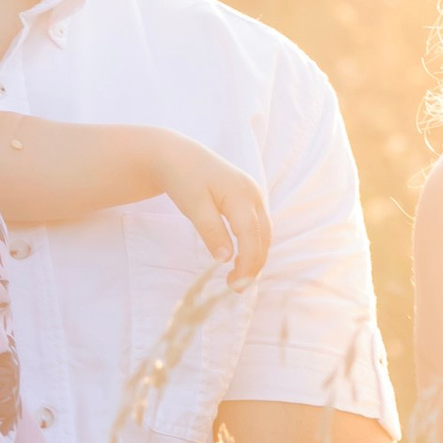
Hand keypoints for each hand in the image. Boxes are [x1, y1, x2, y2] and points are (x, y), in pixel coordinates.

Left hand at [155, 139, 270, 281]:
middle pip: (263, 237)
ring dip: (255, 257)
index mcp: (242, 195)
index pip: (251, 236)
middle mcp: (254, 195)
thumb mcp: (193, 206)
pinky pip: (258, 227)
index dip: (247, 264)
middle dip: (254, 265)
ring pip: (264, 234)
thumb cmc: (183, 179)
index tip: (235, 285)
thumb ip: (211, 231)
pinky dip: (252, 246)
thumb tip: (226, 259)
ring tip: (236, 277)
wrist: (178, 155)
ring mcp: (254, 196)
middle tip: (234, 287)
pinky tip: (239, 258)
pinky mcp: (249, 199)